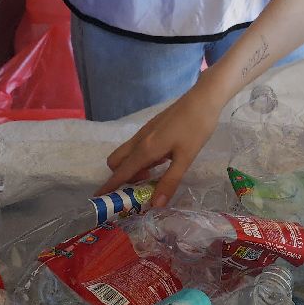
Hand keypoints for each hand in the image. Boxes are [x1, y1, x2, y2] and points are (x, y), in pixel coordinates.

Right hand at [99, 83, 226, 207]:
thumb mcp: (185, 158)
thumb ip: (169, 181)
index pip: (121, 172)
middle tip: (140, 188)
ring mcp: (144, 132)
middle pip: (116, 161)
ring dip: (132, 168)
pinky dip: (140, 158)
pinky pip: (136, 147)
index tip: (99, 201)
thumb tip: (155, 206)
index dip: (109, 187)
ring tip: (153, 177)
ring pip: (126, 153)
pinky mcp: (151, 127)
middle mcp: (139, 140)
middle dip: (120, 177)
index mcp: (145, 149)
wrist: (204, 98)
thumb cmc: (196, 128)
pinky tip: (160, 161)